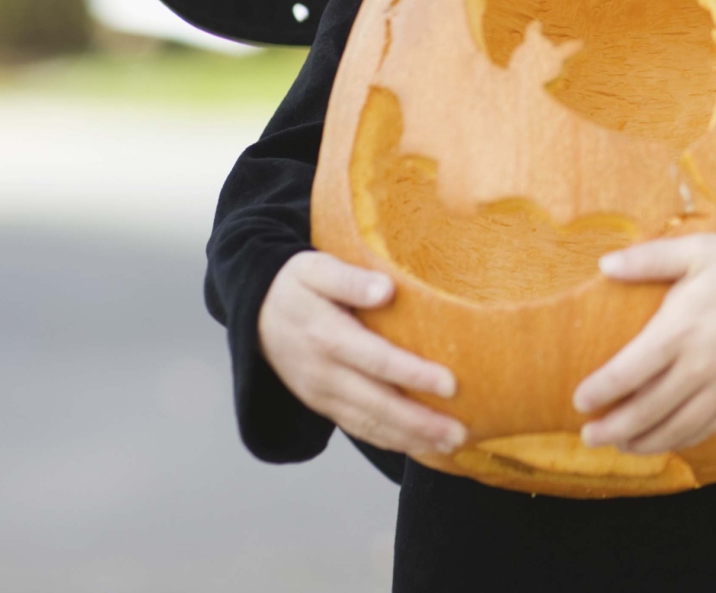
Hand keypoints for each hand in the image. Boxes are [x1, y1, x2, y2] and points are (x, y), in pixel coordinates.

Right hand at [257, 250, 463, 455]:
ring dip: (410, 438)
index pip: (377, 360)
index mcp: (326, 337)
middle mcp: (324, 374)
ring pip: (370, 424)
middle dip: (419, 422)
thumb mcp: (315, 269)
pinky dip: (389, 441)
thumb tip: (385, 289)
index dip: (413, 374)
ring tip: (450, 445)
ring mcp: (322, 395)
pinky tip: (419, 446)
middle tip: (459, 433)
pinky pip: (358, 428)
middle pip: (377, 404)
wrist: (255, 312)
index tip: (451, 385)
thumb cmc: (296, 285)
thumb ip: (349, 279)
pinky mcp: (323, 405)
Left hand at [574, 235, 715, 454]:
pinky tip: (662, 440)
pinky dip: (678, 441)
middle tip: (588, 436)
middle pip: (645, 411)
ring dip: (641, 442)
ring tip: (618, 445)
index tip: (579, 400)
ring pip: (674, 429)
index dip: (599, 392)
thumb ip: (649, 259)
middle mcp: (699, 366)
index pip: (627, 372)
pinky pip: (705, 430)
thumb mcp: (699, 250)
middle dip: (612, 429)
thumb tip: (603, 264)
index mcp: (681, 329)